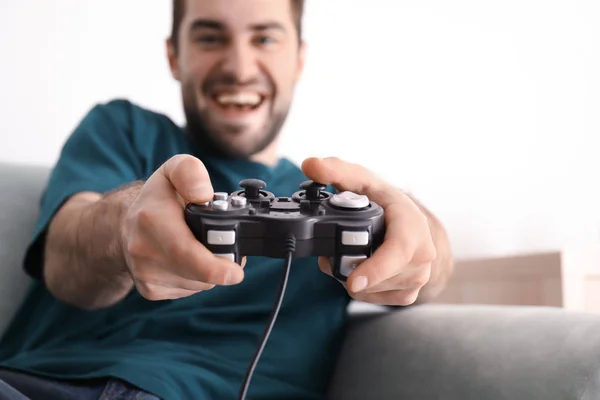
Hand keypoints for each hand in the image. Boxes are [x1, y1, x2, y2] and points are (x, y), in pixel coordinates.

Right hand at [121, 155, 244, 300]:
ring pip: (199, 284)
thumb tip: (204, 195)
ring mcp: (145, 275)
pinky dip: (198, 278)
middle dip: (223, 266)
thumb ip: (190, 172)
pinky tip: (191, 260)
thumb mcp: (174, 170)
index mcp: (151, 220)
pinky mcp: (150, 290)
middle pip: (199, 274)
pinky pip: (189, 290)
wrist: (124, 226)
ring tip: (204, 247)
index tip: (235, 272)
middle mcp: (144, 251)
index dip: (216, 269)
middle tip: (231, 251)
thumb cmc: (157, 198)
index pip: (186, 254)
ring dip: (211, 271)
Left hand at [302, 157, 436, 305]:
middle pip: (380, 276)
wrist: (408, 224)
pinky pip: (376, 299)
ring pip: (374, 290)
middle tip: (332, 256)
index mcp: (412, 223)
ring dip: (353, 279)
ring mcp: (419, 276)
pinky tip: (359, 271)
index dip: (377, 268)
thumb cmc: (384, 202)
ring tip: (348, 258)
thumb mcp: (362, 181)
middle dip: (350, 270)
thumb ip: (336, 171)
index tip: (353, 281)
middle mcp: (423, 252)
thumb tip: (310, 164)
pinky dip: (362, 289)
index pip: (401, 250)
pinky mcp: (411, 293)